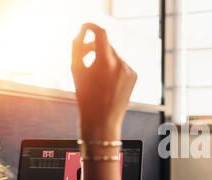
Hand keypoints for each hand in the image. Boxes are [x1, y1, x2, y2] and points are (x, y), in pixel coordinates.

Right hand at [71, 23, 136, 139]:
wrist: (102, 119)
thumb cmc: (85, 96)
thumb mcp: (76, 70)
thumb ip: (78, 47)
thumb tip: (83, 32)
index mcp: (105, 62)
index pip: (101, 33)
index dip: (92, 27)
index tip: (86, 27)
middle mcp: (121, 64)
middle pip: (106, 45)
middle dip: (94, 47)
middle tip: (84, 56)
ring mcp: (130, 70)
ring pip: (114, 56)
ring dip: (104, 60)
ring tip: (96, 77)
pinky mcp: (134, 76)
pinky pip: (122, 65)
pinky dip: (114, 69)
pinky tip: (108, 83)